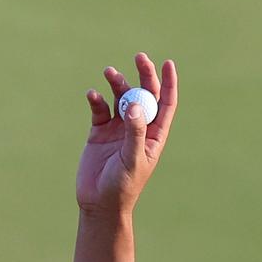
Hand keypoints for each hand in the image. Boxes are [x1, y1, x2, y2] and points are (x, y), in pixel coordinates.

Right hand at [75, 53, 177, 214]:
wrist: (99, 203)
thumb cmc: (122, 187)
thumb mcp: (132, 160)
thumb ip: (134, 132)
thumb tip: (136, 105)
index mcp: (153, 135)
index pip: (165, 104)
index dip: (168, 83)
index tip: (167, 63)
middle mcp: (138, 128)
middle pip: (144, 94)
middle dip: (143, 75)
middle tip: (139, 57)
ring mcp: (118, 128)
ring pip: (120, 97)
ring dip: (117, 83)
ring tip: (110, 72)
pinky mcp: (99, 132)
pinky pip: (99, 109)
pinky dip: (96, 99)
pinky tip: (92, 95)